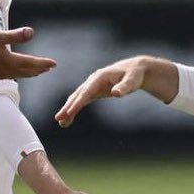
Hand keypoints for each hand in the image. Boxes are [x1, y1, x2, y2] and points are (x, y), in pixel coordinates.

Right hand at [0, 27, 54, 79]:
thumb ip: (14, 35)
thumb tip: (32, 32)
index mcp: (11, 61)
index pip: (32, 63)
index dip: (44, 63)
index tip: (54, 64)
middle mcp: (7, 70)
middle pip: (28, 71)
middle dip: (40, 69)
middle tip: (49, 68)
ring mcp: (0, 74)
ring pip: (20, 75)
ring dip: (31, 73)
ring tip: (38, 71)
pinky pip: (12, 75)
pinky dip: (20, 74)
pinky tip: (17, 72)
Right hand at [55, 56, 176, 126]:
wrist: (135, 70)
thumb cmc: (134, 75)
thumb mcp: (132, 80)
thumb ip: (124, 87)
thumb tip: (116, 93)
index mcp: (99, 77)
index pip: (86, 92)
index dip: (77, 103)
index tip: (69, 112)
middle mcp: (92, 81)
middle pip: (77, 95)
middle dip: (68, 107)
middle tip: (58, 119)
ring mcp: (92, 86)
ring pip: (77, 99)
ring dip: (68, 110)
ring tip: (61, 123)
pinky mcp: (94, 91)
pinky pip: (81, 101)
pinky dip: (74, 110)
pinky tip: (68, 120)